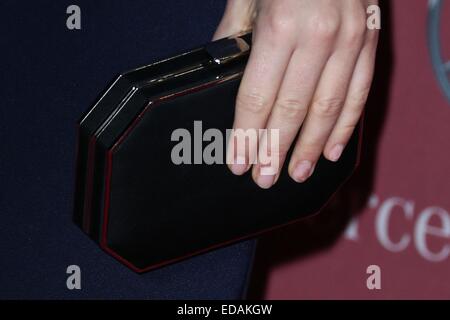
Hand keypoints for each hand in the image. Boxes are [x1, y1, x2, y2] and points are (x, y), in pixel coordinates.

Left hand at [214, 0, 378, 187]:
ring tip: (294, 174)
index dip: (246, 134)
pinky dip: (345, 126)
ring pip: (328, 109)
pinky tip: (329, 151)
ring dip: (309, 147)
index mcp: (280, 26)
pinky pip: (360, 93)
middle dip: (274, 150)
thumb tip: (221, 69)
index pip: (258, 97)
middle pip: (291, 110)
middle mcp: (319, 37)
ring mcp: (351, 40)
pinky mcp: (370, 41)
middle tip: (263, 179)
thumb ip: (234, 35)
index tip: (238, 162)